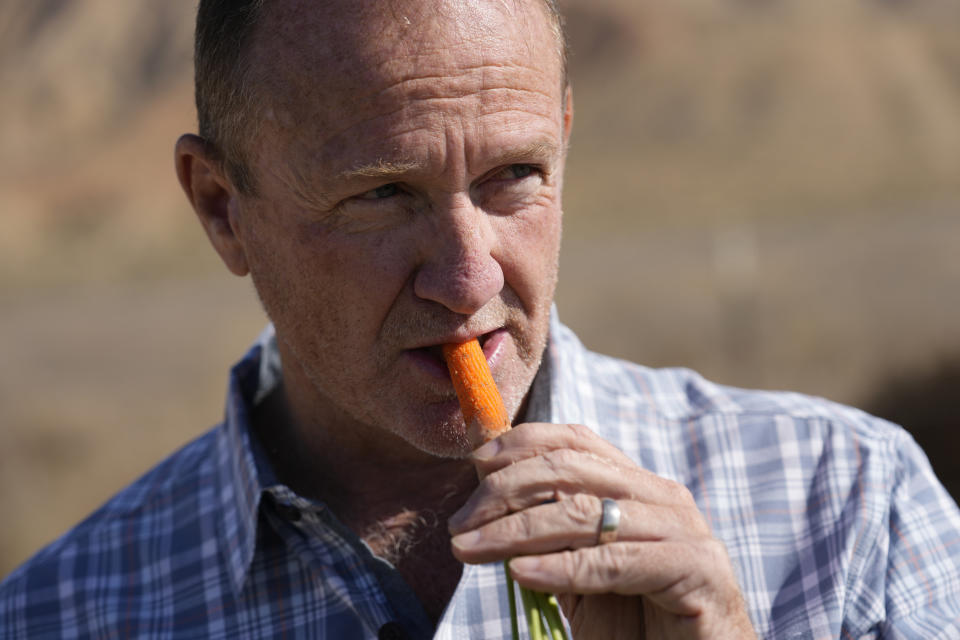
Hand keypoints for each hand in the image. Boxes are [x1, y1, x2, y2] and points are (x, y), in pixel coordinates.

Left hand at [448, 423, 755, 639]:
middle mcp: (662, 496)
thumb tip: (484, 493)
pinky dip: (564, 568)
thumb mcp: (577, 568)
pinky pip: (618, 562)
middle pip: (571, 471)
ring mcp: (683, 529)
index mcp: (637, 485)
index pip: (575, 441)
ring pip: (585, 514)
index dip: (522, 444)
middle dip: (505, 492)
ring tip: (469, 549)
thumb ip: (545, 531)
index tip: (475, 464)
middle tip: (459, 524)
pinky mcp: (697, 569)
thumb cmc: (633, 621)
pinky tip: (520, 574)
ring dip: (516, 531)